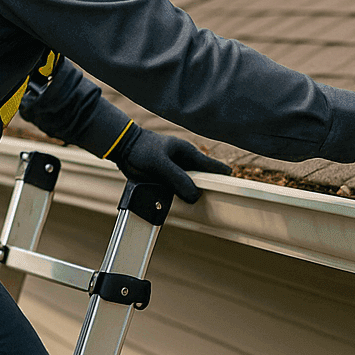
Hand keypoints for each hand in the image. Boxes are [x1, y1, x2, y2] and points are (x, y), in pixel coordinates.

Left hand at [113, 126, 231, 202]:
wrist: (122, 147)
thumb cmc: (141, 149)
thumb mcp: (159, 164)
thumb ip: (177, 178)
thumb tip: (195, 195)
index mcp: (189, 153)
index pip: (214, 167)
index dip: (224, 179)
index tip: (233, 191)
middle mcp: (185, 163)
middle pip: (204, 180)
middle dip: (208, 190)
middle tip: (215, 204)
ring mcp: (177, 171)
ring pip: (191, 187)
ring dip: (191, 196)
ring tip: (197, 206)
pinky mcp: (167, 179)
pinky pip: (178, 191)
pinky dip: (178, 197)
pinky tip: (178, 204)